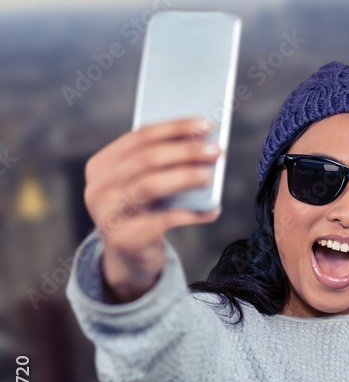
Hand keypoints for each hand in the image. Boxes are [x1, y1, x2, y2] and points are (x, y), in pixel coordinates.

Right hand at [83, 117, 222, 301]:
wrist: (127, 258)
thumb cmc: (143, 210)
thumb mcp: (143, 183)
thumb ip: (162, 163)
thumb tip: (202, 141)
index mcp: (102, 165)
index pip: (140, 136)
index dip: (175, 128)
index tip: (206, 123)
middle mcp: (98, 188)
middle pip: (147, 159)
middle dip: (185, 151)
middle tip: (216, 149)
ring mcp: (107, 214)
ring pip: (150, 185)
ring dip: (185, 176)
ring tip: (210, 175)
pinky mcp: (124, 240)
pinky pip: (163, 220)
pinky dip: (191, 213)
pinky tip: (213, 209)